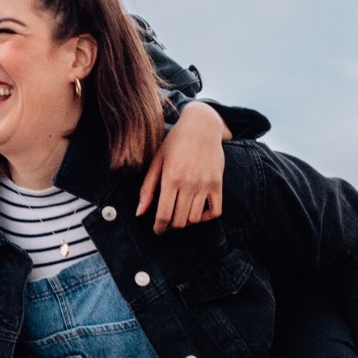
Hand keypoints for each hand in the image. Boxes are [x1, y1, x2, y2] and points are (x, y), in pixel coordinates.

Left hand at [137, 102, 225, 232]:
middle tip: (166, 223)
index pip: (164, 214)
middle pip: (179, 220)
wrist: (201, 126)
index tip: (157, 230)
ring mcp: (205, 184)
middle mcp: (189, 183)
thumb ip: (147, 188)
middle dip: (170, 226)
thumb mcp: (156, 161)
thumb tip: (139, 213)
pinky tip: (197, 213)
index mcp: (170, 178)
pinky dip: (205, 218)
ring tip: (179, 216)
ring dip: (186, 222)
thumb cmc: (175, 142)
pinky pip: (215, 211)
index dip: (159, 227)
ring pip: (195, 219)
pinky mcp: (218, 184)